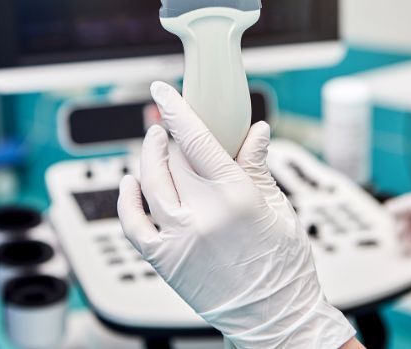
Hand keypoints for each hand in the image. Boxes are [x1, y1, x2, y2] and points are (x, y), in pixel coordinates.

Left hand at [118, 82, 354, 347]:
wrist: (274, 319)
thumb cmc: (283, 268)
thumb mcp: (279, 209)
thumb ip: (257, 166)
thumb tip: (255, 131)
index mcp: (235, 196)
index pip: (196, 140)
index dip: (176, 110)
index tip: (163, 92)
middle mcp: (202, 214)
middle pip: (171, 158)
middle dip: (167, 135)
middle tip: (169, 126)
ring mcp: (178, 238)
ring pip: (149, 183)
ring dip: (147, 157)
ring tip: (153, 144)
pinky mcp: (164, 260)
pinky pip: (132, 224)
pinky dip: (127, 200)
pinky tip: (130, 183)